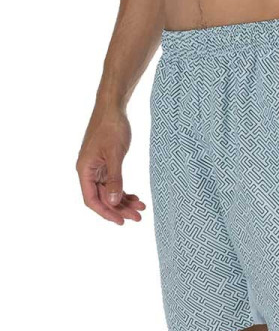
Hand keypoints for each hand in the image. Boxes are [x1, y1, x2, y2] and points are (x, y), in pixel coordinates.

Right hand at [76, 110, 145, 224]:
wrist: (113, 108)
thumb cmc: (111, 128)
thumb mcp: (115, 155)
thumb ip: (114, 179)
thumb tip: (113, 201)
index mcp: (85, 169)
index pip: (91, 199)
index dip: (106, 212)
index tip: (121, 222)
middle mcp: (89, 171)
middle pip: (102, 198)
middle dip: (120, 209)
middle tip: (138, 218)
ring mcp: (97, 168)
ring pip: (109, 192)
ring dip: (124, 202)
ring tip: (141, 209)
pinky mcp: (106, 165)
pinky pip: (114, 184)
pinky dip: (124, 192)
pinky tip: (136, 197)